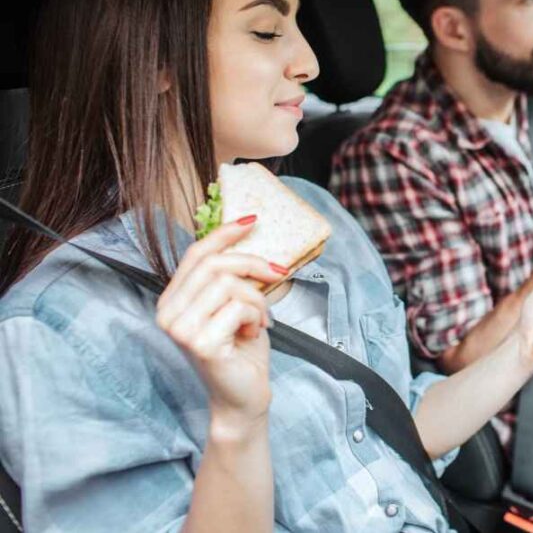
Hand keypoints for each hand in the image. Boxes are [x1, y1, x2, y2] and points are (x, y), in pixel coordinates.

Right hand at [156, 215, 283, 432]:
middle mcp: (167, 313)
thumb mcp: (234, 304)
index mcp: (171, 300)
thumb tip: (246, 233)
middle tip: (278, 273)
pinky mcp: (200, 342)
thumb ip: (230, 277)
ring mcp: (180, 329)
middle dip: (253, 264)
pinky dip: (256, 316)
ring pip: (230, 285)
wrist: (243, 396)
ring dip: (257, 299)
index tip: (252, 221)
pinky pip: (239, 307)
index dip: (224, 234)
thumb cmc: (241, 350)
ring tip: (259, 319)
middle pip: (215, 264)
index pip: (196, 254)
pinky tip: (252, 334)